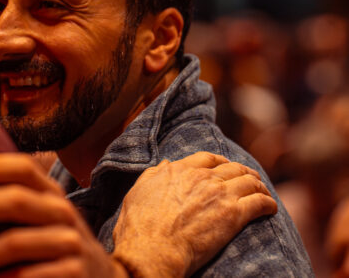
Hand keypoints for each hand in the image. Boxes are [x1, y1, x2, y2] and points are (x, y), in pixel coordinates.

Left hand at [0, 153, 117, 276]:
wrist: (100, 277)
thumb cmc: (51, 241)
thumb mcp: (41, 215)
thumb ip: (12, 200)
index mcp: (50, 193)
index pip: (25, 169)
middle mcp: (62, 213)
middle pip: (18, 201)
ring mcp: (70, 244)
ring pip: (18, 242)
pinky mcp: (73, 274)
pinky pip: (29, 276)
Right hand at [111, 152, 277, 276]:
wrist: (153, 250)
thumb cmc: (139, 226)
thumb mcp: (138, 192)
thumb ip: (153, 175)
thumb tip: (166, 165)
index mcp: (179, 170)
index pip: (207, 158)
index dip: (220, 161)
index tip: (225, 167)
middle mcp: (202, 177)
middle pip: (232, 167)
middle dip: (244, 172)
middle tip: (250, 180)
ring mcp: (220, 194)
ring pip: (249, 181)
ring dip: (259, 186)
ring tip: (263, 192)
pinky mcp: (234, 215)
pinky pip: (260, 203)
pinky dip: (268, 203)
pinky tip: (271, 208)